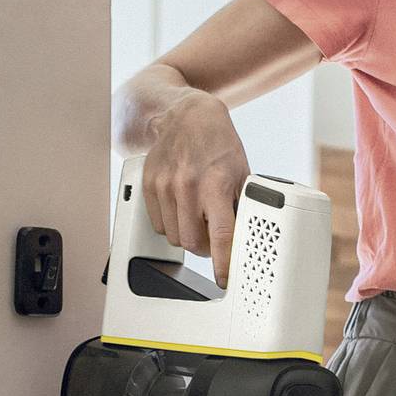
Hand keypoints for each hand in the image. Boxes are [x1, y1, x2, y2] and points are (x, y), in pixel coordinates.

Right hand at [141, 91, 247, 283]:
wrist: (188, 116)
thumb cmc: (219, 144)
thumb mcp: (242, 173)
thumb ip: (241, 206)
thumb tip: (246, 239)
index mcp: (215, 184)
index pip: (221, 236)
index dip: (224, 264)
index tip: (226, 280)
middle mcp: (187, 186)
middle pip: (194, 244)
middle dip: (206, 248)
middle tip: (214, 236)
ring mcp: (164, 186)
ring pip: (174, 238)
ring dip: (188, 236)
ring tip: (198, 218)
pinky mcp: (149, 185)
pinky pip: (159, 225)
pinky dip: (171, 225)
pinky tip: (182, 209)